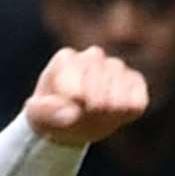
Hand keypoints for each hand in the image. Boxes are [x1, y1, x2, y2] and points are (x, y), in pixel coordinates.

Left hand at [24, 46, 149, 146]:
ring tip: (93, 113)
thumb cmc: (49, 115)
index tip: (62, 111)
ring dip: (106, 116)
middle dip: (88, 116)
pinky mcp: (135, 79)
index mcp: (65, 59)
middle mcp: (92, 55)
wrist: (68, 120)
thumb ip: (47, 114)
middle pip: (99, 101)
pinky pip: (137, 103)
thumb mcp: (37, 118)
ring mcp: (115, 66)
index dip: (71, 112)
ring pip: (119, 102)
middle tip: (79, 115)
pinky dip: (125, 115)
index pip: (76, 94)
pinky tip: (112, 111)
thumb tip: (72, 113)